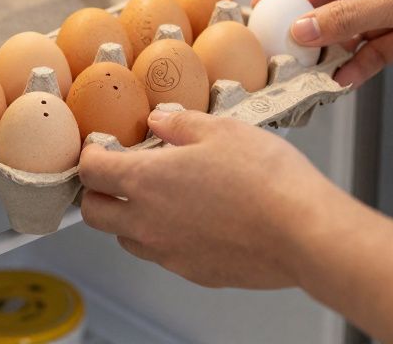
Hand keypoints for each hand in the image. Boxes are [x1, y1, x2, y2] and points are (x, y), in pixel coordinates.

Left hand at [79, 107, 340, 288]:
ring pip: (126, 239)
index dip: (90, 155)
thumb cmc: (266, 179)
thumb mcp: (221, 130)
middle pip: (94, 213)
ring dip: (130, 218)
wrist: (302, 232)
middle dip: (98, 192)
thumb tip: (158, 121)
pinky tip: (194, 220)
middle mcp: (147, 223)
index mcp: (145, 181)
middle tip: (118, 175)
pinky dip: (164, 238)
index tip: (101, 148)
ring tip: (161, 197)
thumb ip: (180, 124)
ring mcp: (168, 253)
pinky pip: (162, 255)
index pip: (90, 172)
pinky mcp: (193, 272)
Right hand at [254, 0, 392, 86]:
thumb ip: (347, 18)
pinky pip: (373, 49)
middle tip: (283, 46)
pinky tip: (343, 80)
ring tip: (310, 70)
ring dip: (332, 48)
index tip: (262, 4)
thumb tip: (302, 29)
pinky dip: (358, 64)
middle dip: (307, 22)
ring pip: (350, 27)